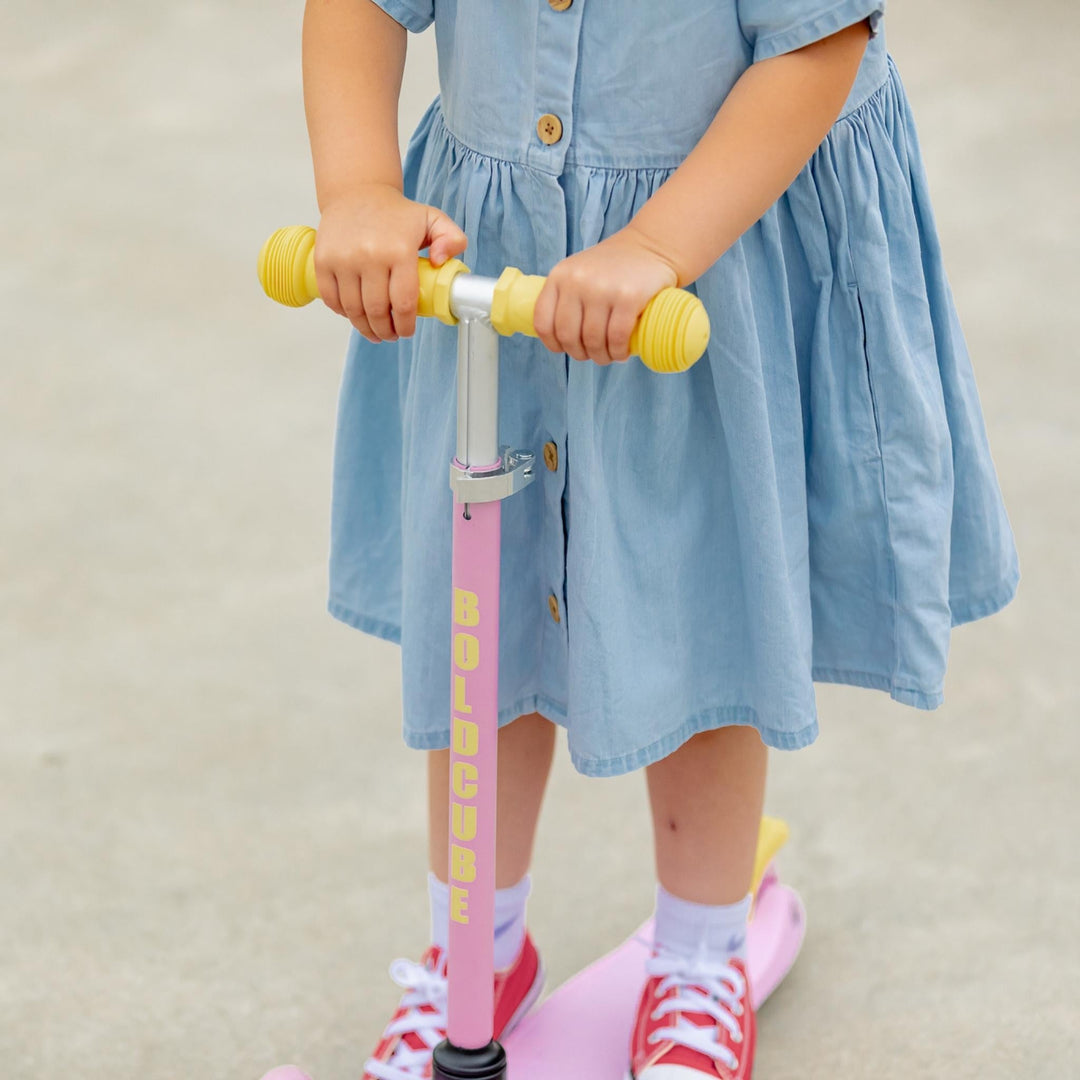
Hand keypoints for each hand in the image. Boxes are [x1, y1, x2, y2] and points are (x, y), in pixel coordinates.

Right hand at [314, 184, 467, 341]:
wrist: (357, 192)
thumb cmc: (397, 214)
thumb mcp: (433, 219)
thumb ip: (453, 239)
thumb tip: (441, 261)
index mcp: (399, 250)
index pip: (404, 303)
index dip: (406, 325)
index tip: (407, 331)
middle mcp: (369, 255)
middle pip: (377, 311)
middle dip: (386, 331)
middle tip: (391, 335)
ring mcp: (343, 259)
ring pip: (353, 310)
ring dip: (365, 328)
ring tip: (374, 332)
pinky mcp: (322, 260)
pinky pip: (331, 299)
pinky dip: (342, 313)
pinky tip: (353, 316)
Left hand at [532, 226, 678, 364]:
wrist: (650, 245)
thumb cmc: (612, 267)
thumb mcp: (579, 272)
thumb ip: (564, 297)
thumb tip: (557, 338)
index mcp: (560, 276)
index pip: (543, 323)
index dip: (553, 344)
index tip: (564, 349)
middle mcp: (577, 281)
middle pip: (568, 336)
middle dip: (579, 353)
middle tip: (592, 354)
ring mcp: (603, 289)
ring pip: (593, 340)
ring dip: (601, 356)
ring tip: (608, 355)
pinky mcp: (629, 297)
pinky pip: (617, 338)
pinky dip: (618, 352)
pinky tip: (622, 352)